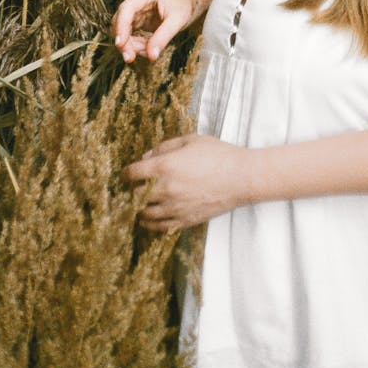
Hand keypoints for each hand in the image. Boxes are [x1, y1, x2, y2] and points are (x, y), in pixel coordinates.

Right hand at [112, 0, 207, 63]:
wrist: (193, 4)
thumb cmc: (187, 6)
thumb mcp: (177, 21)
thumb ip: (163, 37)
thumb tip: (151, 56)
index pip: (127, 8)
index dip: (121, 26)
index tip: (120, 44)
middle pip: (121, 20)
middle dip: (124, 40)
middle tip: (130, 58)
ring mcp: (137, 8)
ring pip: (123, 29)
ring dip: (130, 44)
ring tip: (146, 53)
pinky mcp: (138, 18)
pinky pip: (130, 34)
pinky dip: (136, 44)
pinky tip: (146, 49)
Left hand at [123, 135, 251, 230]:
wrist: (241, 177)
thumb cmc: (218, 154)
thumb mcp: (191, 140)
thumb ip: (165, 146)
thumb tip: (146, 156)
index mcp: (165, 167)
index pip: (132, 173)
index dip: (125, 173)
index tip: (126, 173)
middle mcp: (166, 189)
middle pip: (133, 196)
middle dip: (130, 191)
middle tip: (132, 188)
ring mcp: (175, 208)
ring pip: (144, 214)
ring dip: (138, 208)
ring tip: (139, 204)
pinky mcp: (184, 220)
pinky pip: (159, 227)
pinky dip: (151, 223)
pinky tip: (150, 218)